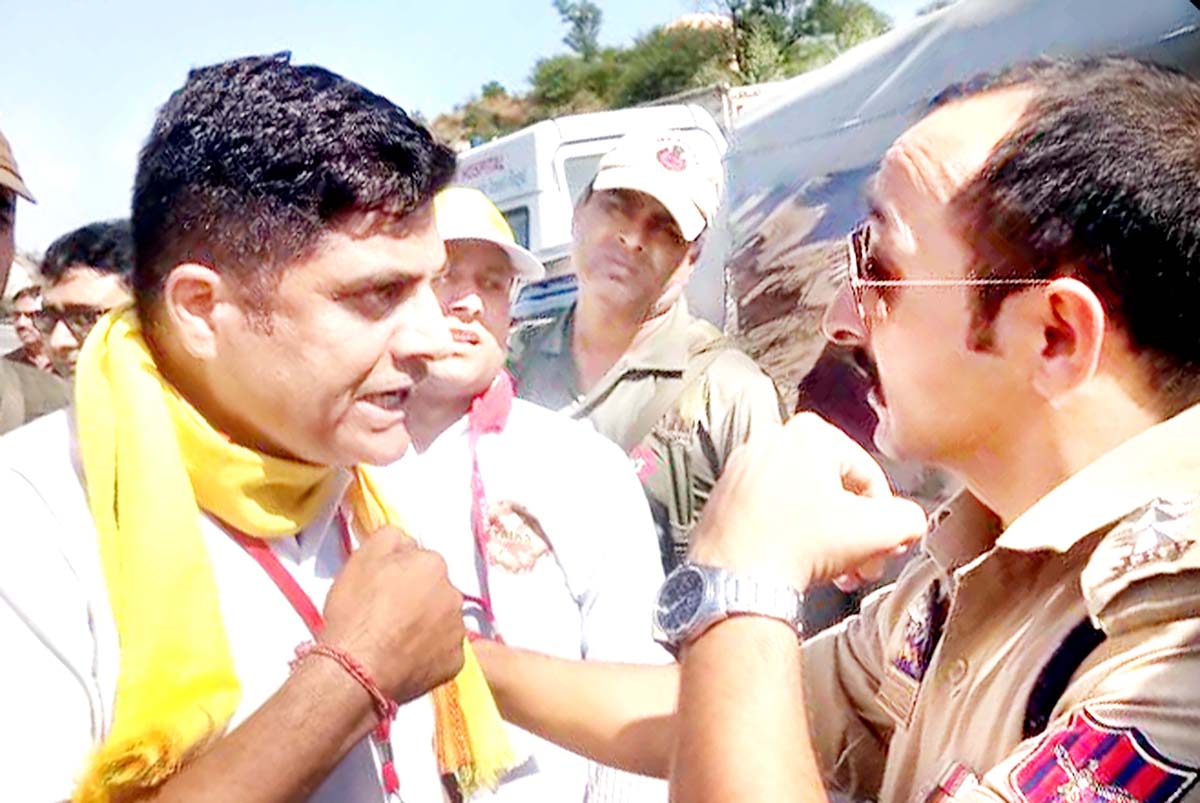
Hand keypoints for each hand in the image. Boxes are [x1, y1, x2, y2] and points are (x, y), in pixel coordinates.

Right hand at [323, 526, 465, 703]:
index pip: (419, 562)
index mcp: (433, 565)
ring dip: (425, 626)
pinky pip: (443, 652)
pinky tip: (405, 660)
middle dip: (417, 599)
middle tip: (387, 617)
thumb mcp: (362, 557)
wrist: (357, 670)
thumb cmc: (356, 612)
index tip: (381, 591)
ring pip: (441, 621)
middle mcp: (454, 594)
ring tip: (395, 642)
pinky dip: (429, 654)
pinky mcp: (456, 662)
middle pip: (434, 591)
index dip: (398, 575)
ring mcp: (458, 630)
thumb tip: (406, 541)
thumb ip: (390, 537)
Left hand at [689, 413, 926, 590]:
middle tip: (864, 562)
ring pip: (802, 500)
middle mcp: (771, 439)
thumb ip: (908, 519)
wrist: (737, 578)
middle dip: (854, 530)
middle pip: (833, 487)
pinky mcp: (723, 494)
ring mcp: (742, 465)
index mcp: (809, 433)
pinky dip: (790, 532)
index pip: (868, 473)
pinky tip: (798, 563)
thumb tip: (910, 521)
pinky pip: (770, 510)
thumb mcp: (874, 532)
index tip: (886, 542)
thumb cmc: (798, 545)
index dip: (884, 515)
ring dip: (825, 535)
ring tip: (834, 570)